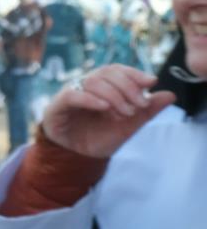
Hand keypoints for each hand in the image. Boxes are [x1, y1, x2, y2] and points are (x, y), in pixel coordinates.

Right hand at [40, 66, 174, 158]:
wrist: (78, 158)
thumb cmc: (101, 138)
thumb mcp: (129, 125)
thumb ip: (147, 111)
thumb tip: (171, 95)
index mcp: (102, 86)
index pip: (117, 70)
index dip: (134, 73)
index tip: (151, 82)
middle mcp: (85, 86)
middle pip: (106, 72)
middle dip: (127, 87)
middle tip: (139, 105)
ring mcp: (71, 94)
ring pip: (92, 81)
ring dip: (113, 96)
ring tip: (123, 113)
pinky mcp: (57, 106)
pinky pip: (72, 95)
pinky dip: (90, 99)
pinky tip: (104, 108)